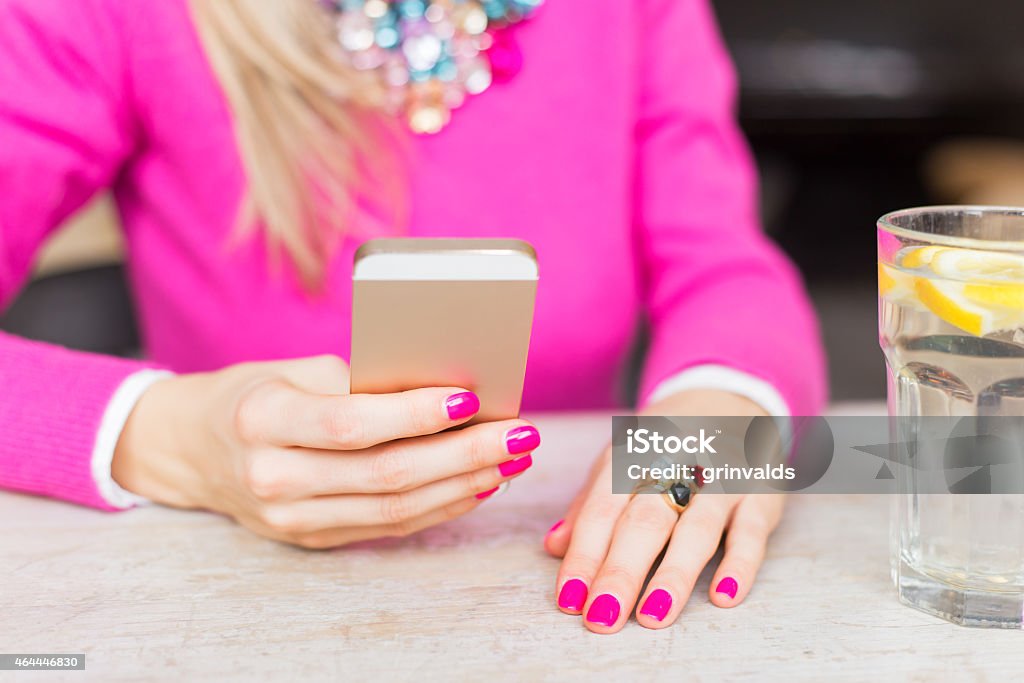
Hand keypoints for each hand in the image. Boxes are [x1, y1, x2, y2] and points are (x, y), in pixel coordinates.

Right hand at [112, 355, 538, 547]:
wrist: (192, 450)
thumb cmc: (252, 393)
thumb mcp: (294, 371)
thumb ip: (362, 383)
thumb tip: (447, 389)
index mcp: (263, 420)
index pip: (352, 423)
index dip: (415, 414)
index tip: (472, 398)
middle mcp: (273, 477)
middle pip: (386, 474)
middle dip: (465, 455)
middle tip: (520, 435)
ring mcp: (290, 518)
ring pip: (395, 508)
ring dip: (464, 485)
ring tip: (512, 459)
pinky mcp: (311, 539)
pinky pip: (388, 527)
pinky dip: (439, 507)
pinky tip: (477, 484)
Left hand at [543, 389, 783, 632]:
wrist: (727, 398)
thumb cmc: (661, 445)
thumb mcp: (618, 461)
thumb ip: (588, 505)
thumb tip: (555, 547)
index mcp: (630, 458)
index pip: (600, 511)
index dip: (583, 556)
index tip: (569, 600)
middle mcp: (674, 466)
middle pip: (644, 522)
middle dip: (620, 573)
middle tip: (602, 619)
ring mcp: (720, 482)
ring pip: (696, 530)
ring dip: (673, 576)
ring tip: (652, 617)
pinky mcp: (760, 496)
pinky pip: (751, 533)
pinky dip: (739, 565)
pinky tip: (724, 597)